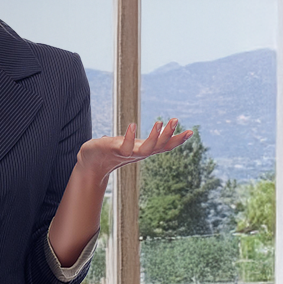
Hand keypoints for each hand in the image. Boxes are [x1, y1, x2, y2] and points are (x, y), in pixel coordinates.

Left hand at [76, 118, 193, 178]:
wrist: (91, 164)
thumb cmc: (110, 152)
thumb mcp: (128, 144)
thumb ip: (137, 141)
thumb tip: (144, 132)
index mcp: (144, 150)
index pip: (164, 146)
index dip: (178, 140)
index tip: (191, 131)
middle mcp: (139, 153)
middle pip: (159, 146)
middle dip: (169, 135)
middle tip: (175, 120)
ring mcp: (128, 154)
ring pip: (146, 149)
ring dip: (154, 136)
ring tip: (160, 122)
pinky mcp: (115, 151)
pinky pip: (125, 146)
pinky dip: (129, 137)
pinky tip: (132, 125)